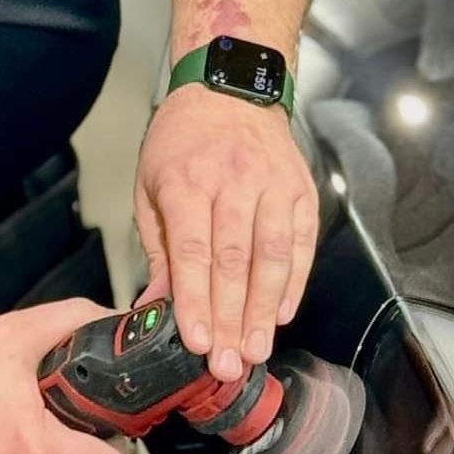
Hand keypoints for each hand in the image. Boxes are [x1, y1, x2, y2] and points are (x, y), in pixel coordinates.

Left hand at [133, 88, 317, 379]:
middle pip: (236, 260)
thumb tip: (155, 309)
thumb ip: (160, 249)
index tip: (198, 342)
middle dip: (233, 318)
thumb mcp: (151, 186)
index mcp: (188, 180)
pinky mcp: (300, 188)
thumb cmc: (182, 141)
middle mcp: (234, 181)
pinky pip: (302, 240)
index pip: (194, 251)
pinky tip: (284, 312)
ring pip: (274, 254)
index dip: (196, 301)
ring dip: (266, 308)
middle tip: (229, 365)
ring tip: (258, 349)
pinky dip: (295, 280)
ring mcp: (273, 184)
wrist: (229, 88)